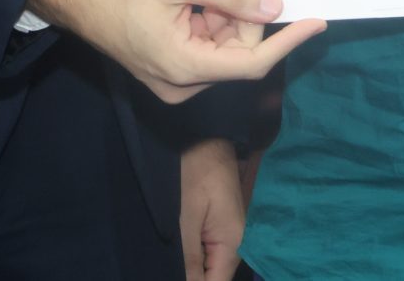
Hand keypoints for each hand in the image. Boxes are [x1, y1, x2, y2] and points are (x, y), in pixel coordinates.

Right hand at [26, 0, 322, 103]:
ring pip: (222, 44)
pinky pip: (204, 43)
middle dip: (247, 9)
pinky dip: (211, 15)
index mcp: (184, 67)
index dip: (287, 41)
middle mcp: (182, 83)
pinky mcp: (167, 67)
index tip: (317, 21)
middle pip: (237, 50)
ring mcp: (173, 78)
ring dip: (228, 8)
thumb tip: (274, 7)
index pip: (251, 63)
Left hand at [180, 134, 244, 280]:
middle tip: (168, 258)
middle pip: (212, 276)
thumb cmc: (194, 173)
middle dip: (190, 274)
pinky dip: (189, 253)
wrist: (202, 137)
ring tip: (169, 253)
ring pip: (207, 265)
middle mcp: (236, 243)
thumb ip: (188, 259)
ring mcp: (227, 234)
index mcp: (233, 244)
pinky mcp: (218, 225)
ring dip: (187, 265)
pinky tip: (174, 246)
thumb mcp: (186, 219)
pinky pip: (205, 251)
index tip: (169, 273)